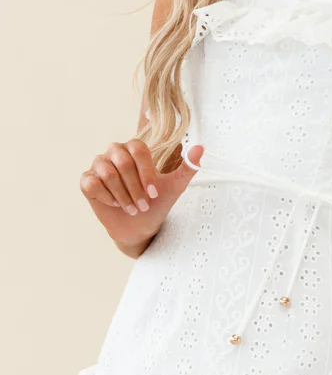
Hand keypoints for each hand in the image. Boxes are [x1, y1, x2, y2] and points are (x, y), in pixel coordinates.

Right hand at [80, 140, 204, 245]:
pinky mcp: (87, 181)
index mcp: (135, 148)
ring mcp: (99, 165)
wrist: (138, 226)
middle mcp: (115, 152)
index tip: (154, 193)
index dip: (146, 172)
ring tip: (131, 208)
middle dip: (135, 188)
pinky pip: (92, 183)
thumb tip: (201, 148)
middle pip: (122, 161)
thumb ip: (188, 167)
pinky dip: (107, 197)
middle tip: (143, 205)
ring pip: (107, 173)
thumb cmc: (156, 203)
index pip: (138, 149)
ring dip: (122, 195)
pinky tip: (115, 205)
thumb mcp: (175, 186)